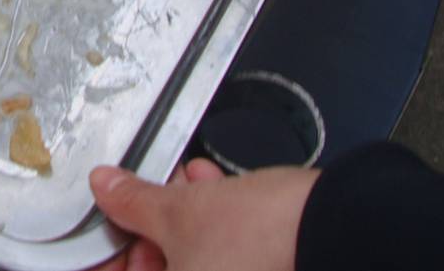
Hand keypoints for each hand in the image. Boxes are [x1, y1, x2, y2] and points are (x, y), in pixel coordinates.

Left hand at [89, 161, 317, 270]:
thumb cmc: (263, 237)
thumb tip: (107, 188)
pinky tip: (214, 187)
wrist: (336, 228)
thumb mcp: (179, 211)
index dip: (112, 256)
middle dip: (152, 229)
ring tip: (187, 182)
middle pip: (162, 270)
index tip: (109, 226)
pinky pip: (227, 256)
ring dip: (185, 219)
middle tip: (145, 197)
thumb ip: (133, 202)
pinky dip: (216, 225)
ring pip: (196, 261)